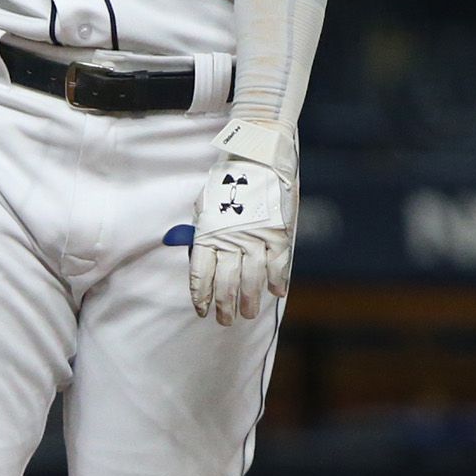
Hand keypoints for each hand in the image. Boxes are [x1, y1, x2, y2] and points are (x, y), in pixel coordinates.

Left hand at [182, 120, 296, 326]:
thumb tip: (197, 256)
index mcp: (208, 233)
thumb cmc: (228, 180)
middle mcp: (231, 240)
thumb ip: (202, 231)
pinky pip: (278, 265)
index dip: (202, 295)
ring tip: (247, 314)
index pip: (201, 274)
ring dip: (249, 301)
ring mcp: (256, 238)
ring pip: (252, 280)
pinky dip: (277, 281)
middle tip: (225, 320)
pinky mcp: (278, 233)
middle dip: (224, 306)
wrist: (257, 155)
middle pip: (226, 283)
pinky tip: (276, 293)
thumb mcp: (205, 204)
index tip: (203, 309)